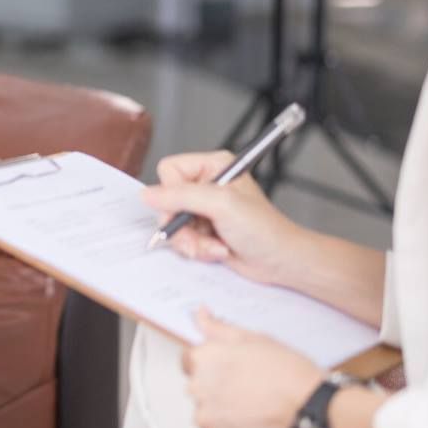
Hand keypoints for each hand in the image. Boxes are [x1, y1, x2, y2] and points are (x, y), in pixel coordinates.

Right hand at [144, 150, 308, 285]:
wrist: (281, 261)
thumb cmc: (264, 229)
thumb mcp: (222, 205)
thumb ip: (182, 196)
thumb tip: (147, 194)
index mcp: (212, 166)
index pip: (169, 170)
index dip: (173, 193)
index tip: (190, 209)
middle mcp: (206, 185)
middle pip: (167, 201)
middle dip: (182, 225)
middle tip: (200, 235)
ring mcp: (204, 210)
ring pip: (172, 224)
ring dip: (191, 241)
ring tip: (214, 246)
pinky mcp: (204, 230)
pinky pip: (182, 239)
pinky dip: (197, 249)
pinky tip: (218, 250)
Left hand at [183, 308, 322, 427]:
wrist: (310, 410)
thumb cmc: (288, 373)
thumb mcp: (253, 338)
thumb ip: (218, 327)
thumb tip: (200, 314)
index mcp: (203, 359)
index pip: (189, 360)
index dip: (211, 364)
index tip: (228, 369)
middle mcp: (197, 388)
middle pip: (198, 386)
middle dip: (216, 386)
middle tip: (247, 386)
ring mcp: (206, 418)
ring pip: (206, 411)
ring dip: (222, 410)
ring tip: (253, 405)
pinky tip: (252, 422)